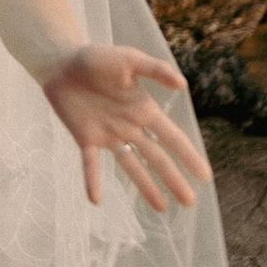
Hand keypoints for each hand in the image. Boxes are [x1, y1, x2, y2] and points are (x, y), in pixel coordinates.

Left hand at [40, 43, 213, 211]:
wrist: (61, 61)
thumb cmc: (97, 58)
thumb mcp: (129, 59)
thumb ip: (155, 70)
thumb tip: (183, 85)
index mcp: (143, 109)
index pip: (172, 137)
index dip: (188, 156)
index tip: (205, 177)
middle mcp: (129, 126)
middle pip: (156, 157)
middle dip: (173, 179)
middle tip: (190, 203)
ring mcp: (108, 134)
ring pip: (131, 165)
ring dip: (146, 186)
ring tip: (162, 208)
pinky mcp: (85, 138)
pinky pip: (90, 164)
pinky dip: (93, 181)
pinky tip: (96, 201)